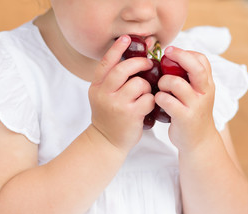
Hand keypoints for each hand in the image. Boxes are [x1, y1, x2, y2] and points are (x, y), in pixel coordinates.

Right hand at [89, 35, 154, 150]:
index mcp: (97, 86)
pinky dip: (151, 100)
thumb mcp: (103, 97)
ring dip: (146, 86)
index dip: (117, 48)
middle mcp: (104, 93)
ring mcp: (116, 104)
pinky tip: (147, 106)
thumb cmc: (110, 117)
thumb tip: (132, 61)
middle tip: (148, 63)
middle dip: (139, 63)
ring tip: (145, 93)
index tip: (127, 38)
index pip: (106, 63)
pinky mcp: (130, 114)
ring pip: (139, 83)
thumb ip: (112, 81)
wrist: (107, 141)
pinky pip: (148, 99)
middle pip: (123, 69)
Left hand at [155, 47, 216, 150]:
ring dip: (163, 82)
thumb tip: (169, 59)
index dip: (187, 53)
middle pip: (195, 67)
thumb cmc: (193, 115)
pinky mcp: (185, 118)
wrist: (199, 142)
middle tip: (166, 55)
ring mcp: (195, 106)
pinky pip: (167, 101)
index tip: (173, 53)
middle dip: (179, 56)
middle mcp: (204, 93)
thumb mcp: (198, 95)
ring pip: (176, 83)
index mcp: (207, 85)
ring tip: (161, 87)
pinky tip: (159, 101)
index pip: (202, 60)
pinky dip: (159, 98)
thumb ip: (190, 79)